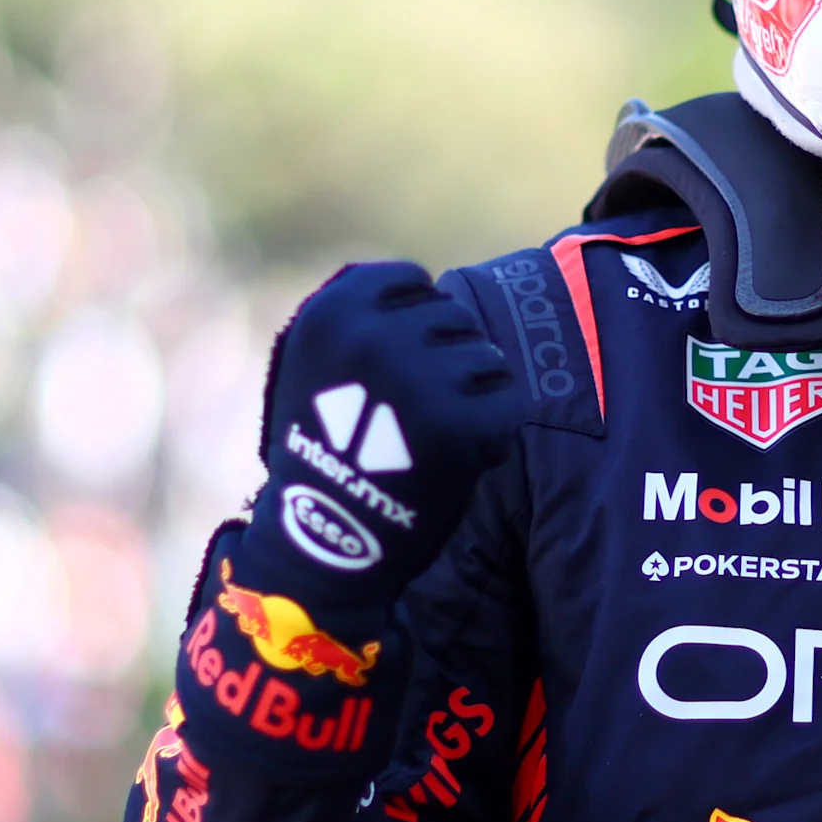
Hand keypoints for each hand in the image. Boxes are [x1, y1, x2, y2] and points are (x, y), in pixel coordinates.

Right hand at [227, 261, 531, 603]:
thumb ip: (361, 313)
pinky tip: (453, 458)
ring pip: (488, 357)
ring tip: (428, 435)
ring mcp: (424, 379)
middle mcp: (378, 335)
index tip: (393, 365)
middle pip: (455, 316)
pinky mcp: (464, 424)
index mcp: (335, 311)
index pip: (412, 281)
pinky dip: (492, 431)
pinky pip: (508, 402)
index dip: (414, 324)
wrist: (324, 540)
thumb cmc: (324, 445)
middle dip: (445, 358)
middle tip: (411, 411)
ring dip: (472, 393)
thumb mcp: (312, 360)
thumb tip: (428, 284)